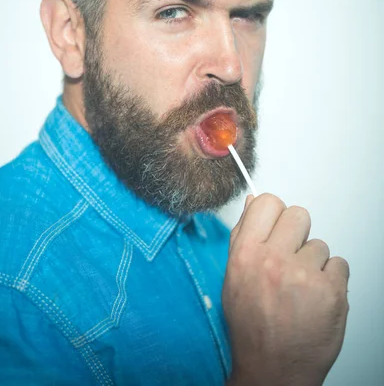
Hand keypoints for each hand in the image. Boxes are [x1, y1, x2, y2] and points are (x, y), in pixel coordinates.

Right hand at [223, 194, 349, 385]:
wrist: (274, 369)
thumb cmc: (252, 326)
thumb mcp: (233, 278)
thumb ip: (242, 236)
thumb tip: (253, 202)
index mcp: (246, 254)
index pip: (268, 202)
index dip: (274, 213)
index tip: (276, 227)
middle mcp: (274, 261)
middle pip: (298, 214)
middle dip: (296, 234)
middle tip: (291, 258)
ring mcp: (305, 275)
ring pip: (319, 244)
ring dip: (313, 262)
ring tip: (301, 288)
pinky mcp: (332, 291)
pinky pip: (339, 264)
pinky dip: (331, 280)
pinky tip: (316, 297)